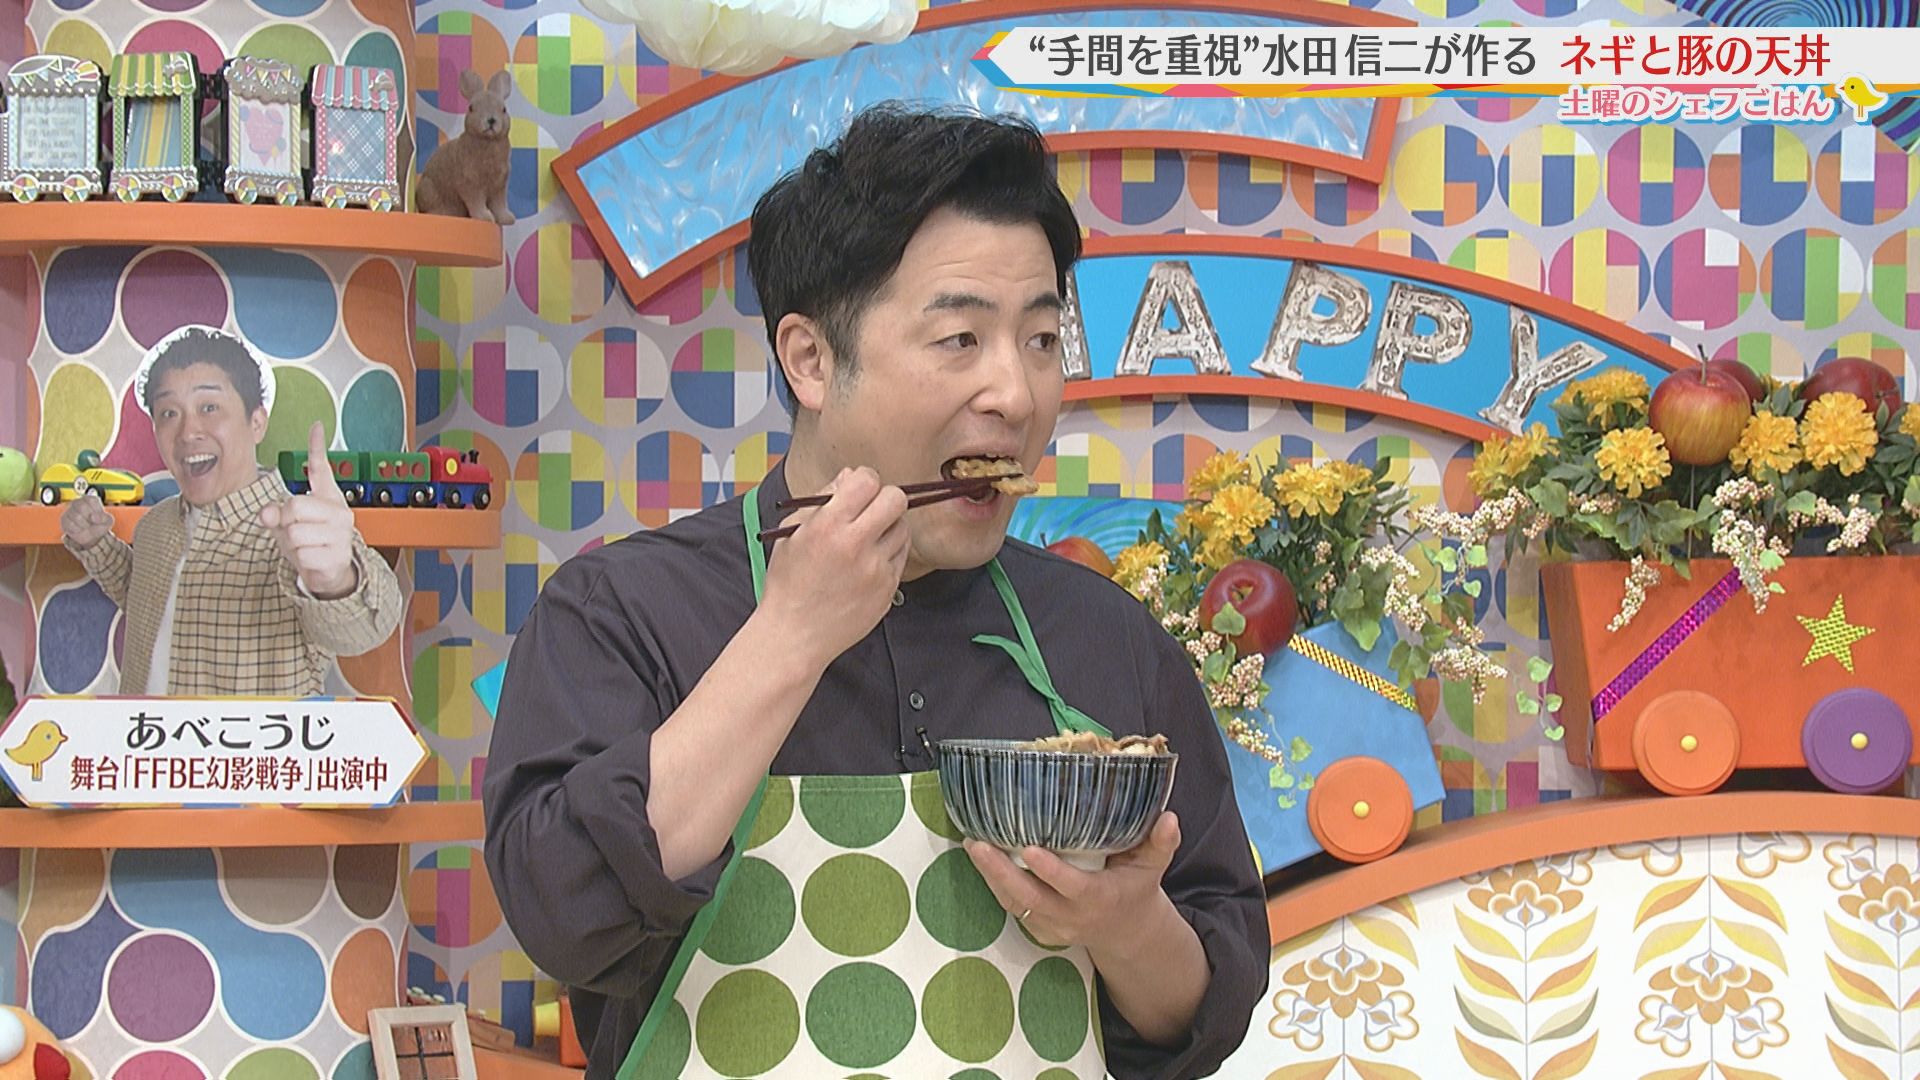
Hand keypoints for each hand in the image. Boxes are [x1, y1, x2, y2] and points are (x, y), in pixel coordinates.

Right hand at [60, 491, 115, 550]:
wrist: (91, 536)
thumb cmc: (99, 525)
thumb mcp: (108, 521)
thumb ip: (106, 517)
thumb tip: (94, 517)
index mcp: (91, 500)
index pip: (91, 500)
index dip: (96, 510)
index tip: (98, 518)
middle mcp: (78, 502)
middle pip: (81, 506)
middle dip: (89, 518)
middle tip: (92, 523)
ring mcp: (70, 510)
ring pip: (76, 516)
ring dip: (84, 525)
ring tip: (86, 526)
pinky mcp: (64, 519)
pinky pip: (70, 524)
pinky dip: (77, 530)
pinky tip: (80, 529)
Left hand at [260, 422, 358, 599]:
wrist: (331, 571)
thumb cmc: (312, 541)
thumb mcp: (289, 524)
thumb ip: (275, 513)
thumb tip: (266, 513)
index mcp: (329, 499)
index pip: (322, 469)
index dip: (317, 446)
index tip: (316, 426)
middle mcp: (339, 513)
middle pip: (294, 506)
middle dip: (286, 521)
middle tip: (294, 529)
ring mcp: (341, 534)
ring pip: (295, 533)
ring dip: (292, 544)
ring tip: (305, 546)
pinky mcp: (337, 555)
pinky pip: (302, 554)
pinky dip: (300, 560)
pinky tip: (312, 558)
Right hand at [757, 467, 909, 670]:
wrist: (794, 635)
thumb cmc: (789, 583)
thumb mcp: (792, 533)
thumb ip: (823, 499)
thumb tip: (850, 476)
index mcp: (828, 526)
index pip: (867, 481)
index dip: (864, 479)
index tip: (859, 489)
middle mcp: (855, 546)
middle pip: (896, 500)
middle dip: (885, 498)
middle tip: (872, 509)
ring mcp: (875, 570)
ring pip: (903, 529)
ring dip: (889, 526)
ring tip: (868, 539)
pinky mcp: (887, 590)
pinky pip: (900, 557)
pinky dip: (889, 553)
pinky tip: (868, 562)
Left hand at [965, 811, 1182, 950]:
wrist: (1126, 932)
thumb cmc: (1135, 888)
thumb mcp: (1153, 867)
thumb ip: (1161, 843)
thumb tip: (1169, 817)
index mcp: (1099, 899)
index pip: (1071, 887)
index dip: (1050, 871)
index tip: (1029, 849)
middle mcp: (1071, 916)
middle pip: (1030, 898)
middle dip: (1001, 872)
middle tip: (978, 844)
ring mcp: (1051, 925)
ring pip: (1014, 904)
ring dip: (989, 877)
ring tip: (972, 845)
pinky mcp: (1038, 927)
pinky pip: (1011, 907)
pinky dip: (993, 885)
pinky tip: (980, 858)